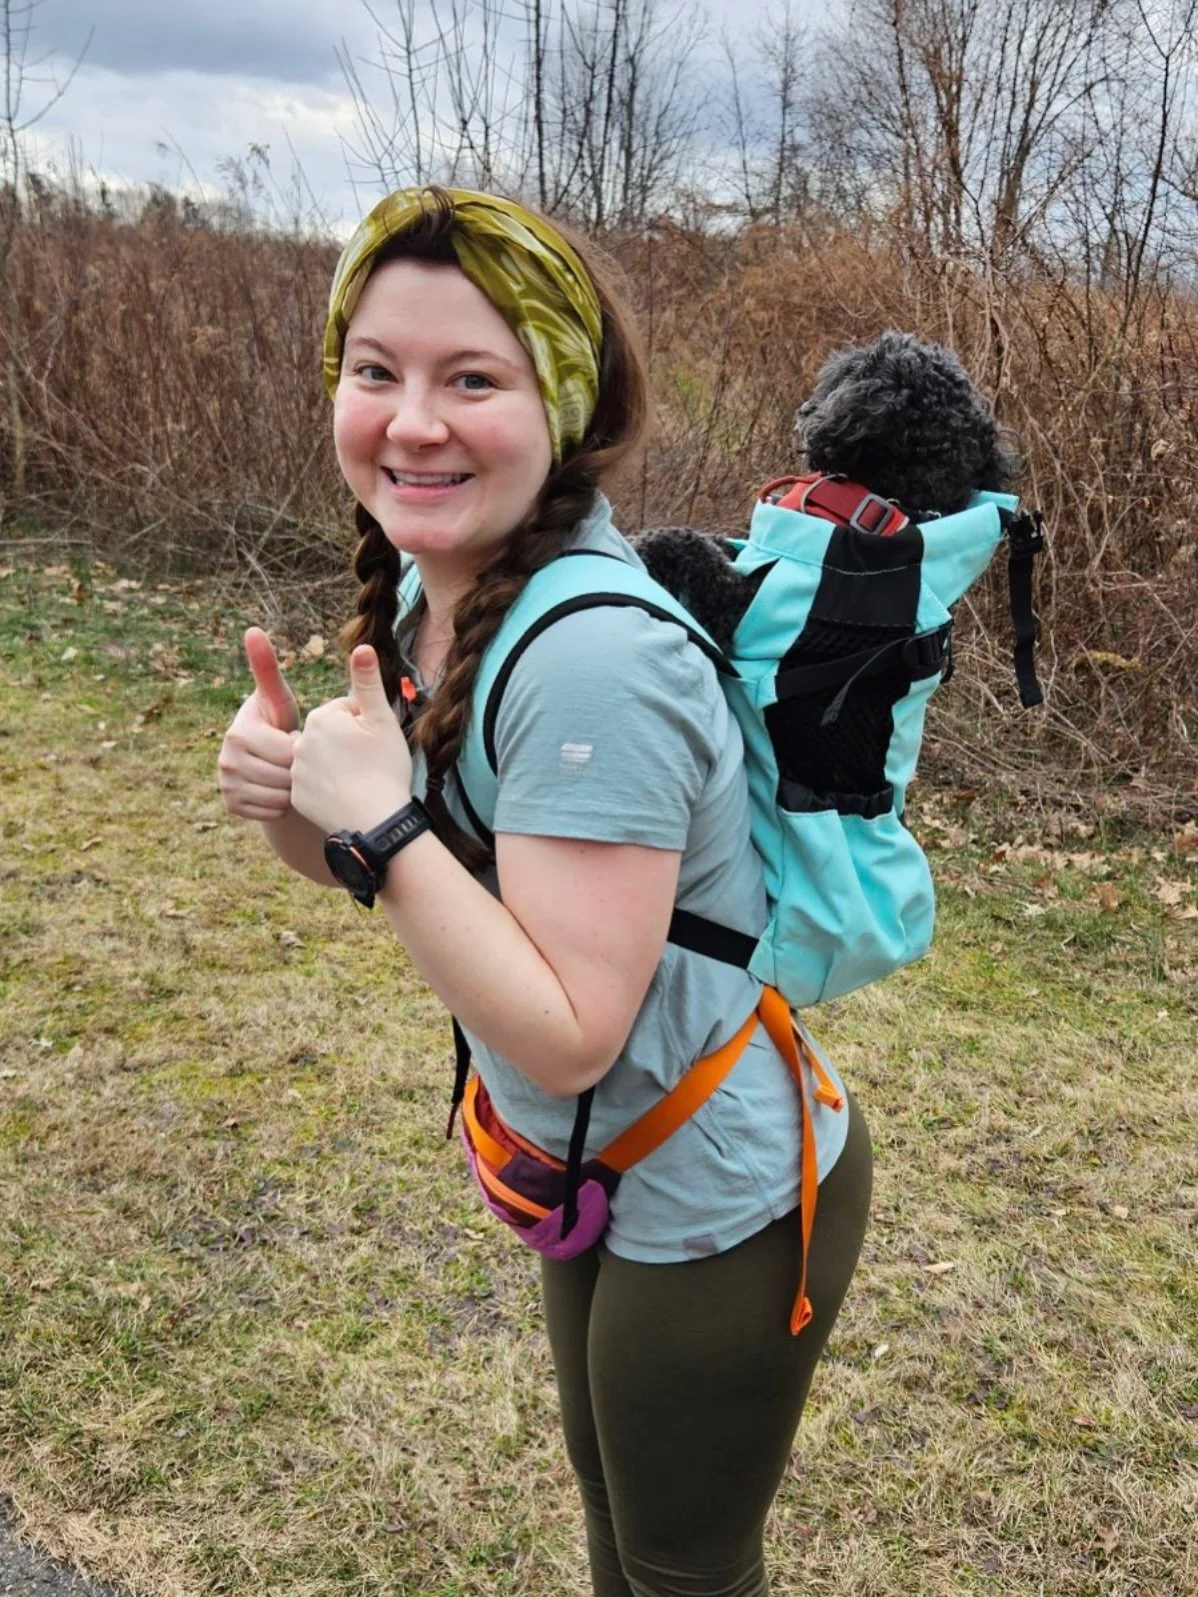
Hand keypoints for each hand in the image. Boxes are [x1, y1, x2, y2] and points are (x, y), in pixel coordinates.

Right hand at [217, 628, 300, 821]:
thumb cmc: (280, 723)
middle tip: (296, 760)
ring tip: (290, 774)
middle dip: (298, 770)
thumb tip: (252, 629)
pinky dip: (281, 805)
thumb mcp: (279, 699)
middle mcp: (225, 758)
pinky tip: (280, 790)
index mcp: (238, 731)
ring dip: (292, 789)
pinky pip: (271, 812)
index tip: (297, 740)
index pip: (285, 750)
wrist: (271, 763)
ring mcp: (225, 784)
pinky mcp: (230, 805)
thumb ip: (267, 669)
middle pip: (283, 776)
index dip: (300, 748)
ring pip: (279, 797)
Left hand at [291, 645, 412, 834]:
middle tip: (369, 763)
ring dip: (337, 766)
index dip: (365, 726)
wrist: (376, 822)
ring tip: (359, 781)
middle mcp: (301, 742)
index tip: (375, 744)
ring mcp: (296, 771)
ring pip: (321, 760)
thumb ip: (368, 682)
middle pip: (330, 735)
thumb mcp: (382, 721)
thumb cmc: (384, 768)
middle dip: (348, 744)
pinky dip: (328, 789)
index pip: (345, 712)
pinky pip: (313, 786)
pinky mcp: (296, 797)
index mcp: (321, 718)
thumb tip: (362, 645)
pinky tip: (346, 797)